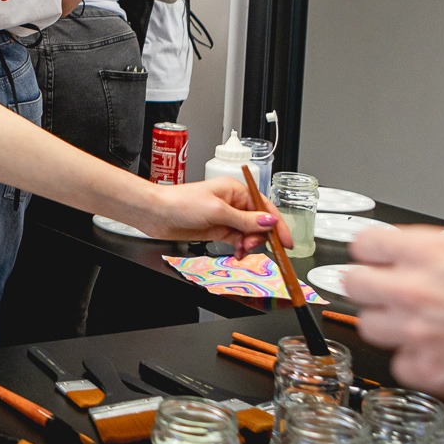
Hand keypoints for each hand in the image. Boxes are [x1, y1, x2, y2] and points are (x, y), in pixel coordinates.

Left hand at [132, 177, 273, 249]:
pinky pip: (238, 240)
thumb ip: (245, 220)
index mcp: (236, 190)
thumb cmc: (181, 203)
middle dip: (260, 236)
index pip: (266, 207)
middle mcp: (233, 202)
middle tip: (250, 245)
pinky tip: (238, 253)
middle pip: (260, 222)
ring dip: (250, 244)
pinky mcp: (218, 229)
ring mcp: (226, 217)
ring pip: (250, 233)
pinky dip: (241, 248)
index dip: (278, 225)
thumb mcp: (218, 211)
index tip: (286, 242)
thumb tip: (270, 222)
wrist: (157, 214)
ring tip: (241, 249)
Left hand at [345, 225, 443, 418]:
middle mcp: (419, 290)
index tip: (375, 259)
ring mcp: (422, 334)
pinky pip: (402, 368)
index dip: (372, 252)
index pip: (367, 244)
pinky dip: (417, 365)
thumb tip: (443, 263)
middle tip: (387, 293)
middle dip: (370, 288)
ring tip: (420, 328)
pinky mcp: (436, 375)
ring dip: (391, 326)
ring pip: (371, 327)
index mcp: (438, 251)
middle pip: (354, 285)